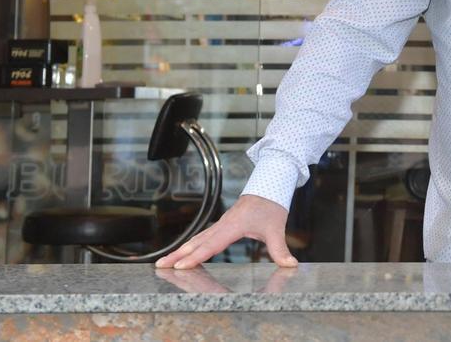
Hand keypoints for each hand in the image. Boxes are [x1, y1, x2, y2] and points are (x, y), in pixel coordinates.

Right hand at [154, 194, 297, 269]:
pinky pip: (202, 236)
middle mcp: (223, 224)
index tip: (180, 266)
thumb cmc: (271, 205)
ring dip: (180, 250)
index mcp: (234, 225)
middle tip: (160, 266)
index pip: (212, 244)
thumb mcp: (276, 228)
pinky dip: (190, 245)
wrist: (269, 185)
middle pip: (197, 242)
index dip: (196, 256)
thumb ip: (280, 249)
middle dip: (178, 254)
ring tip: (163, 262)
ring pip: (197, 238)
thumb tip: (290, 264)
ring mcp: (221, 224)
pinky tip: (182, 253)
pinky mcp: (222, 224)